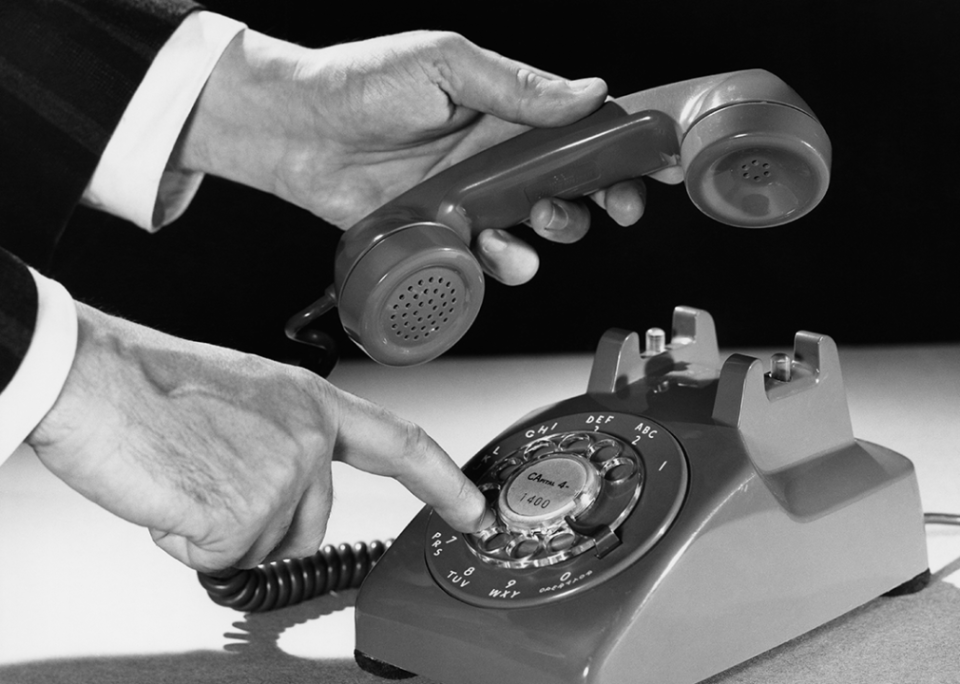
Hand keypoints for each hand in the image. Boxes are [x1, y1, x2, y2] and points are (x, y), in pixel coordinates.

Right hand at [26, 303, 491, 572]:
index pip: (402, 445)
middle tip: (208, 480)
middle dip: (262, 525)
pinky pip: (225, 558)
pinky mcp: (246, 516)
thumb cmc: (153, 387)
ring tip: (186, 477)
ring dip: (222, 528)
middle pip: (310, 524)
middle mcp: (308, 438)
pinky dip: (189, 542)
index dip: (443, 483)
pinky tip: (173, 494)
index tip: (473, 511)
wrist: (94, 380)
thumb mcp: (244, 401)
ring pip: (266, 545)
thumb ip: (282, 442)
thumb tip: (283, 495)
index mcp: (310, 402)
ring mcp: (283, 477)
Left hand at [174, 30, 645, 284]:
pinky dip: (502, 265)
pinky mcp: (442, 232)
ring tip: (542, 227)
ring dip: (555, 235)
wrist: (294, 128)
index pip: (580, 129)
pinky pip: (487, 259)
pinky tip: (498, 255)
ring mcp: (471, 198)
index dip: (622, 147)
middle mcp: (495, 157)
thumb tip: (589, 91)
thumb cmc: (361, 82)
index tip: (658, 163)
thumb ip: (518, 85)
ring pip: (537, 228)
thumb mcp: (446, 65)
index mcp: (506, 109)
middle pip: (572, 186)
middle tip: (614, 206)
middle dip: (603, 200)